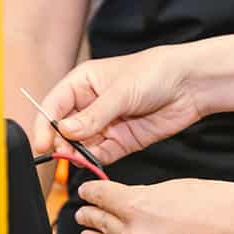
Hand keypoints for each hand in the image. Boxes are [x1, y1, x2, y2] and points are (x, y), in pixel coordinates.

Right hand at [31, 49, 200, 165]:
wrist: (191, 85)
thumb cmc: (156, 72)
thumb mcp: (121, 91)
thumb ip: (93, 115)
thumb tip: (64, 131)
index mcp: (83, 83)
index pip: (53, 105)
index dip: (44, 124)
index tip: (42, 143)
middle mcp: (90, 105)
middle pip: (63, 129)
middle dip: (60, 143)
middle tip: (62, 153)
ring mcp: (105, 124)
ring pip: (80, 145)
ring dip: (77, 154)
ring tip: (79, 158)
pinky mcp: (121, 141)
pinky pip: (101, 155)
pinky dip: (94, 161)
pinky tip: (93, 161)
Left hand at [74, 178, 233, 233]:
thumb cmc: (220, 204)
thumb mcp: (176, 187)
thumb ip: (146, 196)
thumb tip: (131, 201)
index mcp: (136, 207)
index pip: (99, 197)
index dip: (90, 192)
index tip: (86, 191)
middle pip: (98, 224)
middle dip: (88, 216)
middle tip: (82, 214)